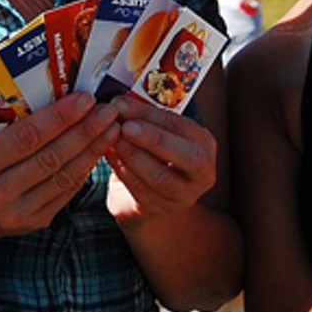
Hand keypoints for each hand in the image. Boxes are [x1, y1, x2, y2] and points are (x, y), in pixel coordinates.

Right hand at [0, 91, 120, 239]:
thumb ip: (18, 129)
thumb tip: (64, 100)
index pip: (28, 136)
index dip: (60, 117)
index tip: (86, 99)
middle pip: (51, 156)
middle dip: (85, 131)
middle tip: (108, 110)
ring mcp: (18, 211)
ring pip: (64, 176)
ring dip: (92, 149)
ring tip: (111, 128)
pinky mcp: (36, 222)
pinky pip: (67, 191)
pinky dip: (85, 169)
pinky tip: (98, 151)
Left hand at [103, 95, 217, 221]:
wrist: (150, 193)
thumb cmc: (153, 153)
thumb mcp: (155, 132)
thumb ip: (143, 118)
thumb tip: (119, 103)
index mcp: (203, 144)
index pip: (180, 126)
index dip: (149, 114)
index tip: (122, 104)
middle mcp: (201, 172)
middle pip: (187, 157)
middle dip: (154, 139)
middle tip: (125, 127)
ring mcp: (182, 195)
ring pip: (161, 177)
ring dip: (133, 156)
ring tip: (112, 139)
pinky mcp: (158, 209)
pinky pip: (140, 190)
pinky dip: (122, 170)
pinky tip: (107, 155)